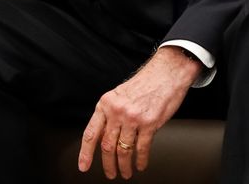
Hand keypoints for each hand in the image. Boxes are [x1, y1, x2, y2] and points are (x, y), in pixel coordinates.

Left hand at [78, 47, 200, 178]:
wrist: (165, 74)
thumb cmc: (143, 84)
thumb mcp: (118, 96)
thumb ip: (109, 114)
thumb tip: (102, 137)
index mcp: (105, 104)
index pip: (91, 133)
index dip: (85, 152)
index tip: (83, 165)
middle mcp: (117, 111)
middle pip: (106, 145)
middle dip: (107, 164)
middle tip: (110, 174)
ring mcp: (133, 118)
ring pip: (123, 150)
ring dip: (124, 165)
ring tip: (125, 173)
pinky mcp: (150, 123)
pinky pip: (142, 148)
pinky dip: (140, 160)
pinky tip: (139, 165)